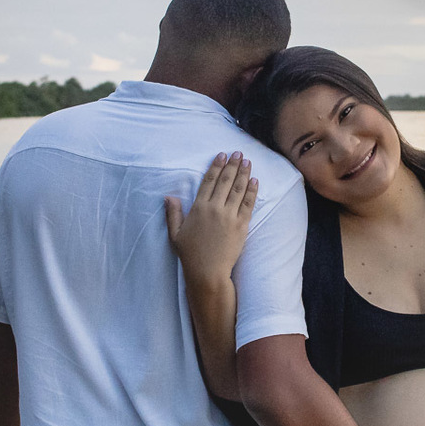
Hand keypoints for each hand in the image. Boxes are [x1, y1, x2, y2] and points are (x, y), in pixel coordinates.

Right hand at [165, 152, 257, 281]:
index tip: (222, 155)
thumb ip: (173, 213)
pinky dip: (252, 191)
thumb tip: (168, 196)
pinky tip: (255, 181)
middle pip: (225, 181)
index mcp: (198, 208)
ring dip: (244, 174)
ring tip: (248, 162)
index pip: (209, 181)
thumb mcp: (175, 234)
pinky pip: (248, 204)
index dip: (216, 166)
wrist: (208, 272)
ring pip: (238, 189)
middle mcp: (215, 208)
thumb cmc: (190, 255)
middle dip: (233, 165)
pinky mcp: (242, 225)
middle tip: (239, 153)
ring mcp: (229, 216)